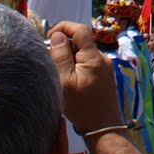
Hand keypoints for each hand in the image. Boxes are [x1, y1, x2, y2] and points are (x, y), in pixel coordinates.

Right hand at [50, 22, 123, 136]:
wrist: (103, 127)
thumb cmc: (82, 106)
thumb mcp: (65, 81)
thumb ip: (61, 56)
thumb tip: (57, 36)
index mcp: (93, 57)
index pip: (80, 29)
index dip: (64, 27)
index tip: (48, 37)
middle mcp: (102, 58)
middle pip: (81, 41)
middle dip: (64, 45)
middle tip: (50, 59)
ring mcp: (105, 67)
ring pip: (83, 53)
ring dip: (69, 57)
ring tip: (58, 73)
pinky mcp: (104, 76)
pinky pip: (88, 63)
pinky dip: (76, 66)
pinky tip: (69, 81)